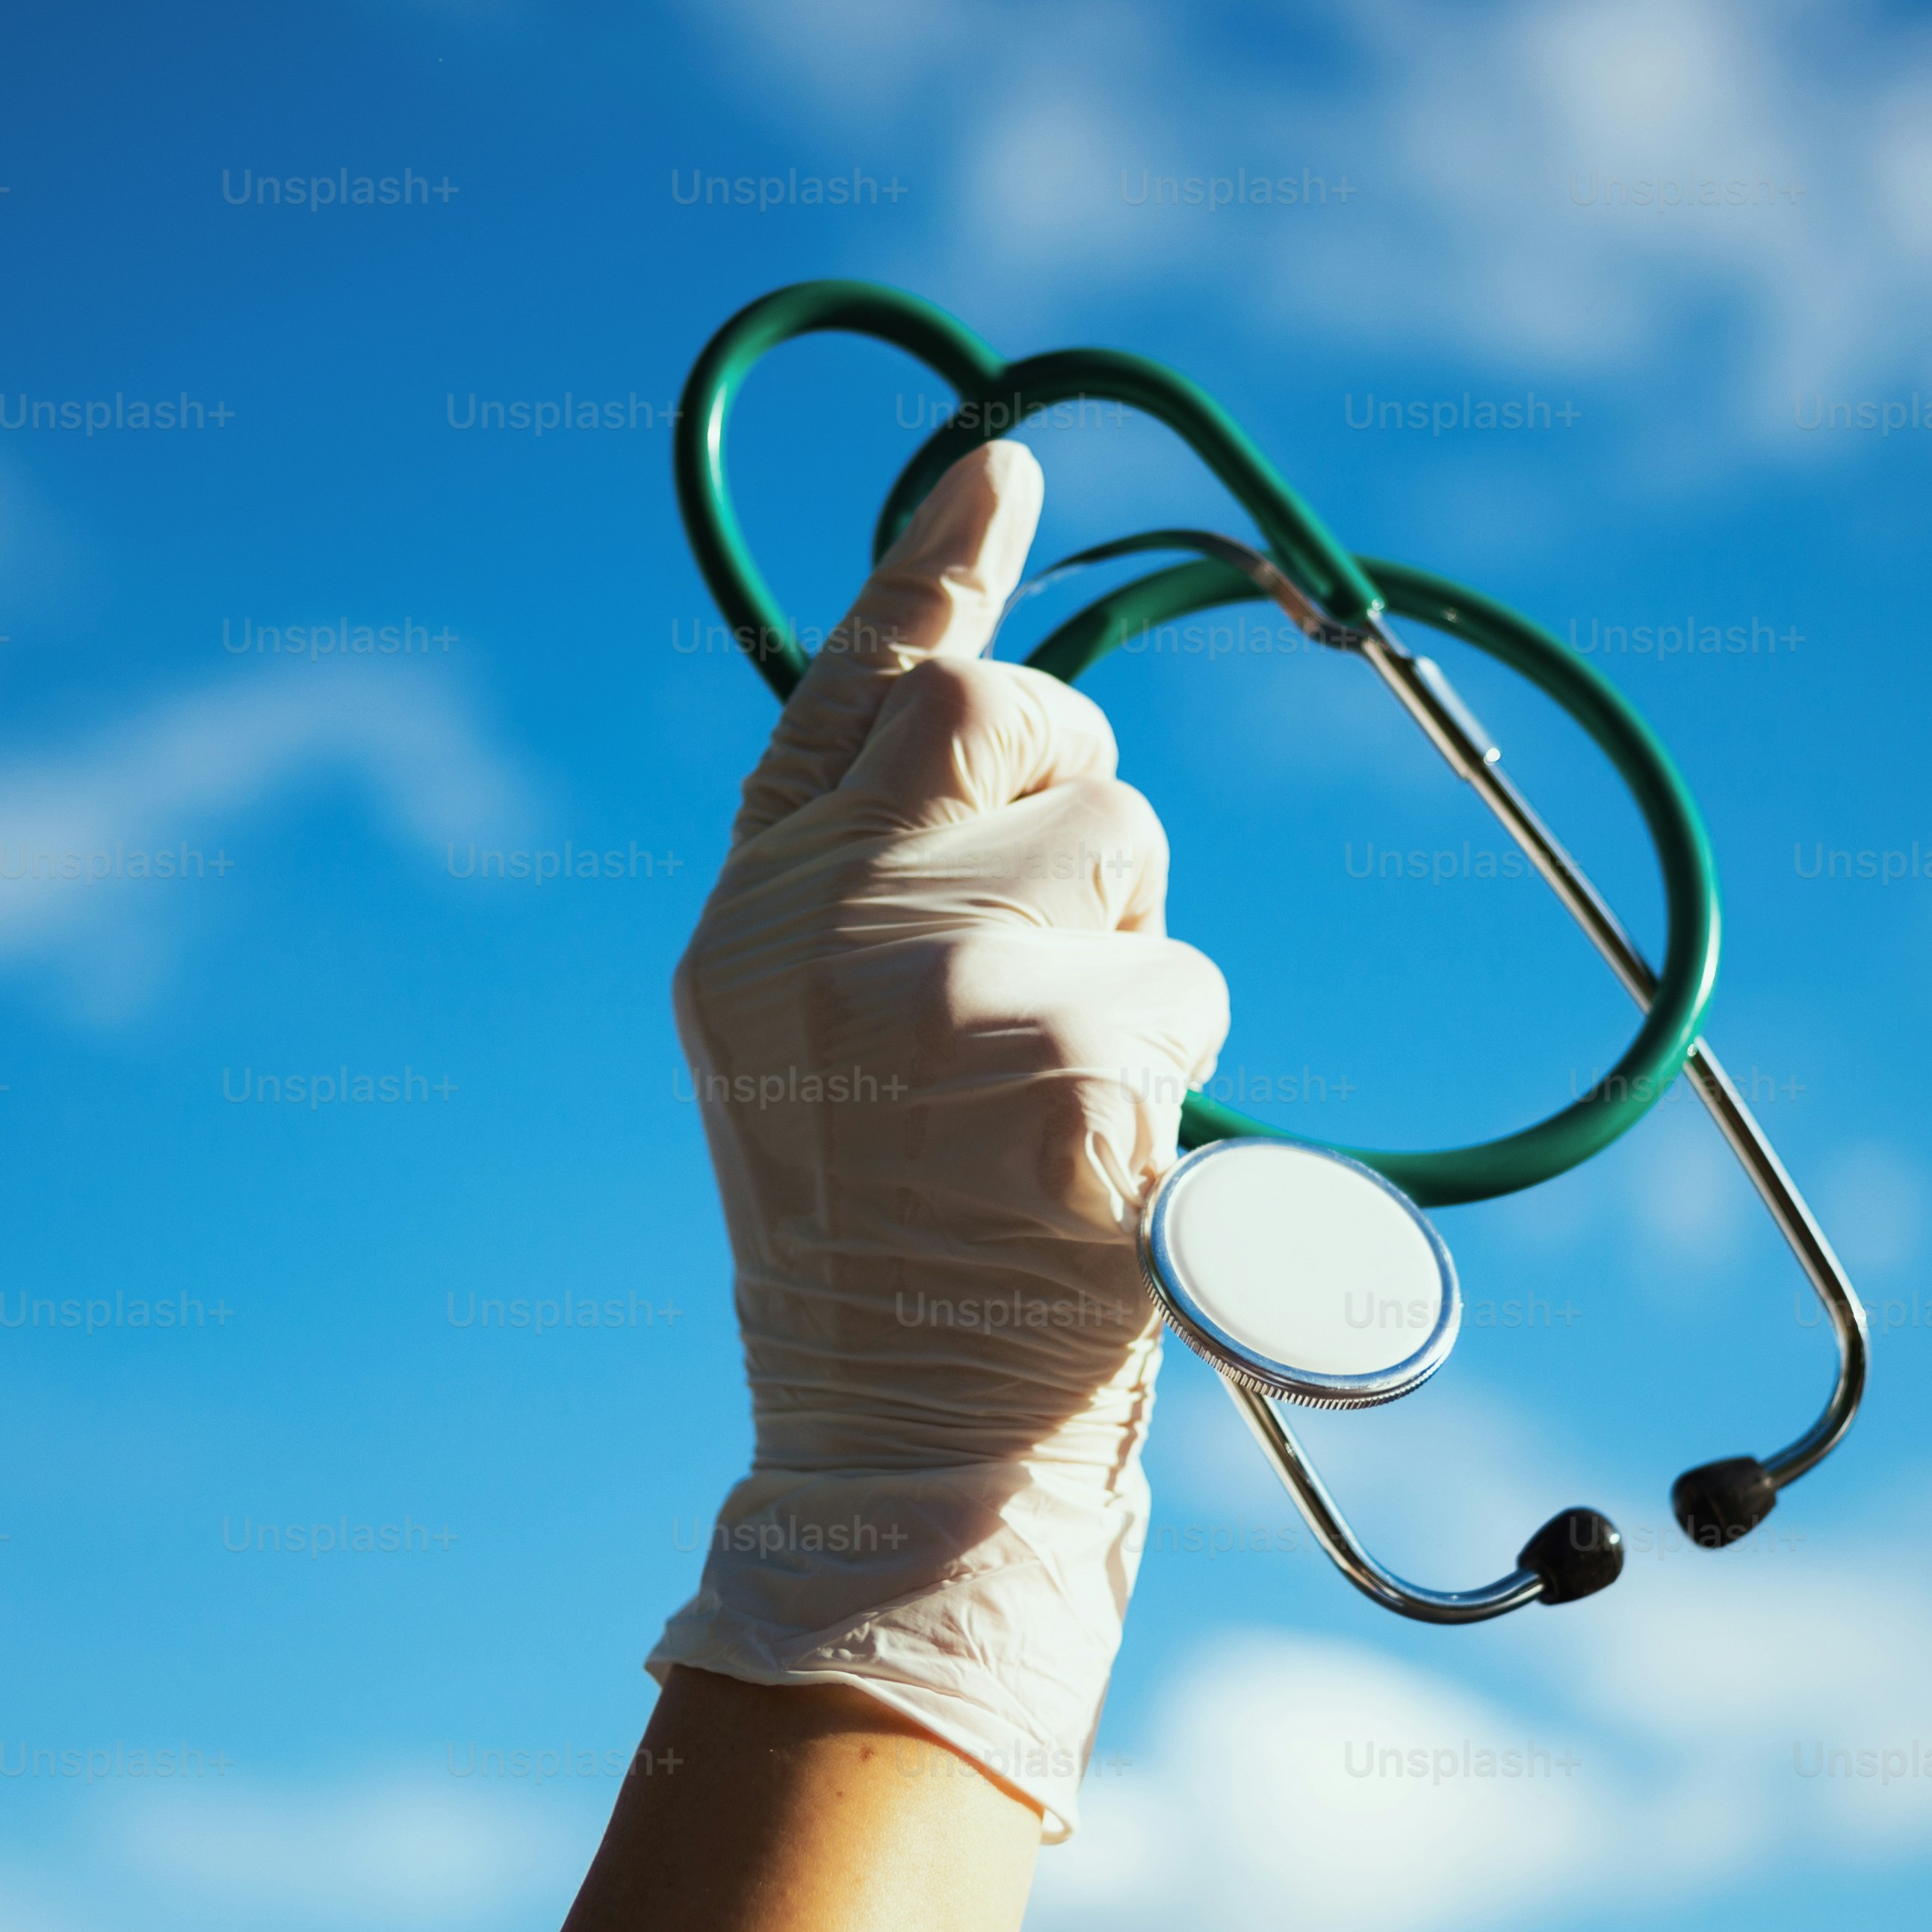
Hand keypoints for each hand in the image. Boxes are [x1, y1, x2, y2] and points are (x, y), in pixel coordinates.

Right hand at [646, 441, 1231, 1831]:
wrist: (899, 1462)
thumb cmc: (888, 1268)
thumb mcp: (820, 1058)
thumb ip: (875, 897)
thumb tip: (995, 730)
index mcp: (746, 924)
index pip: (848, 691)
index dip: (932, 575)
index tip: (1006, 469)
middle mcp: (820, 931)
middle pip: (1009, 725)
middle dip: (1074, 795)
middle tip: (1065, 946)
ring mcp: (935, 992)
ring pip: (1123, 853)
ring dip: (1138, 963)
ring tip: (1059, 1106)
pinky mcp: (1054, 1066)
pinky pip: (1185, 986)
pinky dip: (1177, 1073)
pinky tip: (1102, 1169)